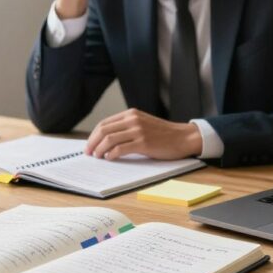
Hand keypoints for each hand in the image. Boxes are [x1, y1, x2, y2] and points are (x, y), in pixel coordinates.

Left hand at [85, 109, 202, 160]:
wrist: (183, 137)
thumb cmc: (163, 134)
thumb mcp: (143, 124)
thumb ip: (127, 127)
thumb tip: (106, 140)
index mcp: (131, 114)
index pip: (104, 123)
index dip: (93, 135)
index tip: (89, 145)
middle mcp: (133, 120)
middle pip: (104, 130)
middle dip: (93, 143)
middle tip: (89, 153)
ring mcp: (138, 131)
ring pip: (110, 139)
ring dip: (100, 150)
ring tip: (98, 157)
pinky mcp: (144, 143)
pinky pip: (120, 149)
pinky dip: (111, 155)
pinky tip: (110, 158)